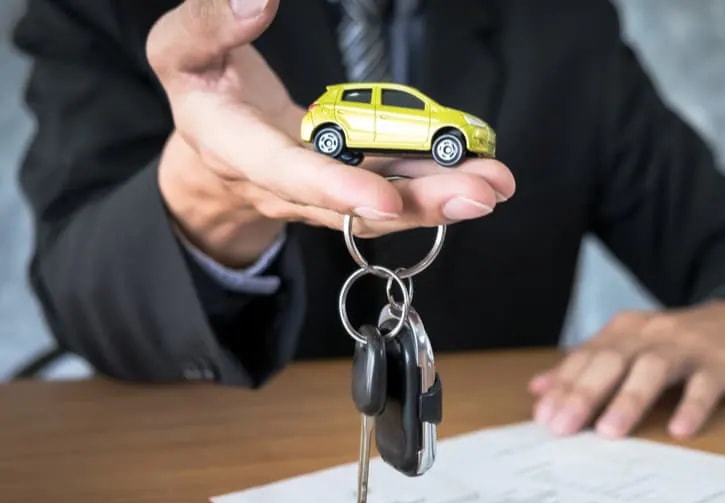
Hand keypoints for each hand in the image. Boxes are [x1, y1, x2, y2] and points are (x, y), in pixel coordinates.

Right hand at [147, 0, 514, 266]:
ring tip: (493, 184)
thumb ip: (210, 24)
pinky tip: (477, 174)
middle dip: (418, 203)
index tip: (384, 199)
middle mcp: (284, 185)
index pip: (286, 173)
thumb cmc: (201, 90)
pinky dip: (435, 186)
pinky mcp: (350, 186)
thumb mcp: (181, 50)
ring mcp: (323, 193)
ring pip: (383, 206)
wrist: (211, 149)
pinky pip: (393, 191)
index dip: (334, 189)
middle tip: (476, 194)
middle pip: (353, 204)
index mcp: (235, 148)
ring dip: (441, 198)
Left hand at [529, 301, 724, 438]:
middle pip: (613, 360)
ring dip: (629, 399)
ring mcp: (687, 347)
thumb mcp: (628, 346)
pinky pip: (706, 384)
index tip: (543, 417)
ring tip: (609, 432)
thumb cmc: (675, 342)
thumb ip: (586, 367)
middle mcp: (651, 334)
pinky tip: (680, 429)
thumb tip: (538, 389)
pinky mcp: (721, 363)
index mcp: (624, 331)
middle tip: (563, 427)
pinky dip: (692, 406)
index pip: (587, 357)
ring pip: (654, 368)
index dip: (563, 385)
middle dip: (585, 393)